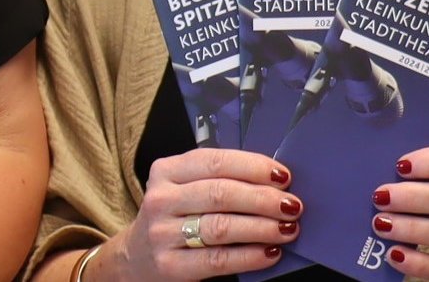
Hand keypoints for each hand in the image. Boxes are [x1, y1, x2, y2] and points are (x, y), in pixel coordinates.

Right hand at [98, 150, 298, 280]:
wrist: (135, 258)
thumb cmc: (174, 218)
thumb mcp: (184, 189)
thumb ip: (219, 180)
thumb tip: (276, 183)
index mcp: (166, 171)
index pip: (214, 161)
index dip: (253, 167)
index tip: (284, 176)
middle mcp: (160, 199)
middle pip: (221, 194)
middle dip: (264, 199)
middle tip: (293, 205)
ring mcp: (162, 234)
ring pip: (221, 227)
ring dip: (262, 227)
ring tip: (288, 228)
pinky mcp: (170, 266)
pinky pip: (218, 260)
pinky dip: (250, 256)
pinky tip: (271, 252)